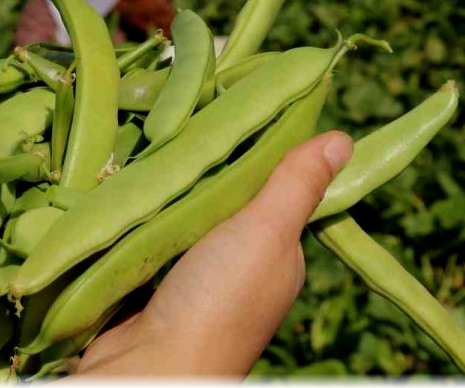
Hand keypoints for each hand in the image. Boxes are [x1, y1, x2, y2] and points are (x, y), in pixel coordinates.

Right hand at [73, 131, 353, 376]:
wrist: (147, 369)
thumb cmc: (219, 302)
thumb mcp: (266, 234)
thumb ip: (296, 186)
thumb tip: (344, 138)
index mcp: (275, 255)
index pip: (271, 188)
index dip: (254, 150)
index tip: (231, 102)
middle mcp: (235, 266)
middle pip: (219, 197)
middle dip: (198, 164)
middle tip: (177, 115)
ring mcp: (187, 276)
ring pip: (176, 212)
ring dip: (161, 186)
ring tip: (145, 136)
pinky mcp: (143, 281)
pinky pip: (140, 233)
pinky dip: (131, 212)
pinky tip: (120, 181)